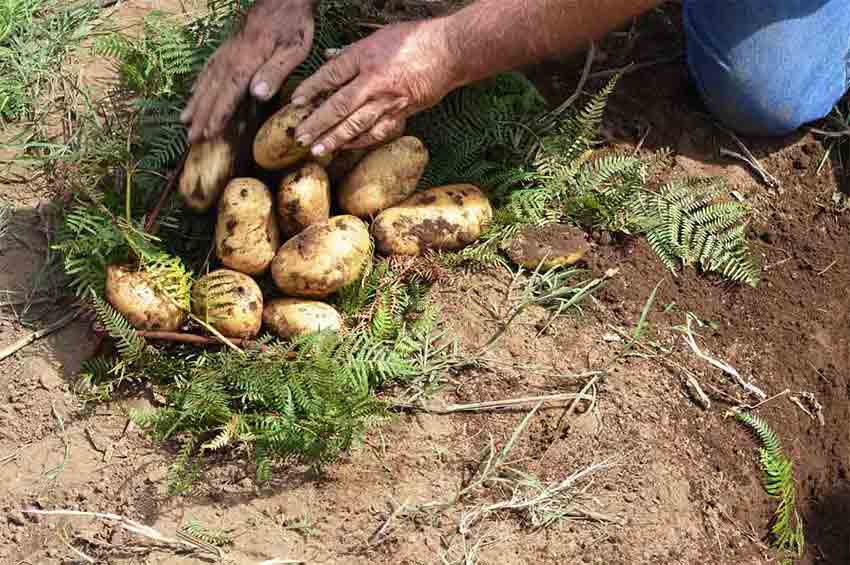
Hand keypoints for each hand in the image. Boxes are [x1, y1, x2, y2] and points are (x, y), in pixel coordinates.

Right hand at [180, 0, 314, 142]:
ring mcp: (227, 53)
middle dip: (201, 116)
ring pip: (206, 81)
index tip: (208, 133)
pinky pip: (208, 69)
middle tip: (191, 138)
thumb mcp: (293, 51)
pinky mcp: (228, 49)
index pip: (228, 94)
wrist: (283, 1)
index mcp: (248, 62)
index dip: (217, 115)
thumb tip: (258, 94)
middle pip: (212, 92)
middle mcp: (231, 59)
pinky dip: (199, 84)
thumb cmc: (292, 27)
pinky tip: (194, 94)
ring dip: (195, 103)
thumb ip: (275, 72)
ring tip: (185, 121)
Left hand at [290, 18, 458, 155]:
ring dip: (333, 139)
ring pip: (355, 124)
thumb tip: (328, 57)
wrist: (450, 52)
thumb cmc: (416, 40)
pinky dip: (360, 141)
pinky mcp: (402, 113)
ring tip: (317, 150)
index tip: (296, 101)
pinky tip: (345, 147)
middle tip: (299, 136)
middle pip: (337, 106)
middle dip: (316, 123)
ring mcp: (387, 100)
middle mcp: (373, 81)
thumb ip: (351, 51)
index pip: (330, 75)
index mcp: (365, 57)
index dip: (311, 89)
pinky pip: (377, 132)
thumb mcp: (378, 36)